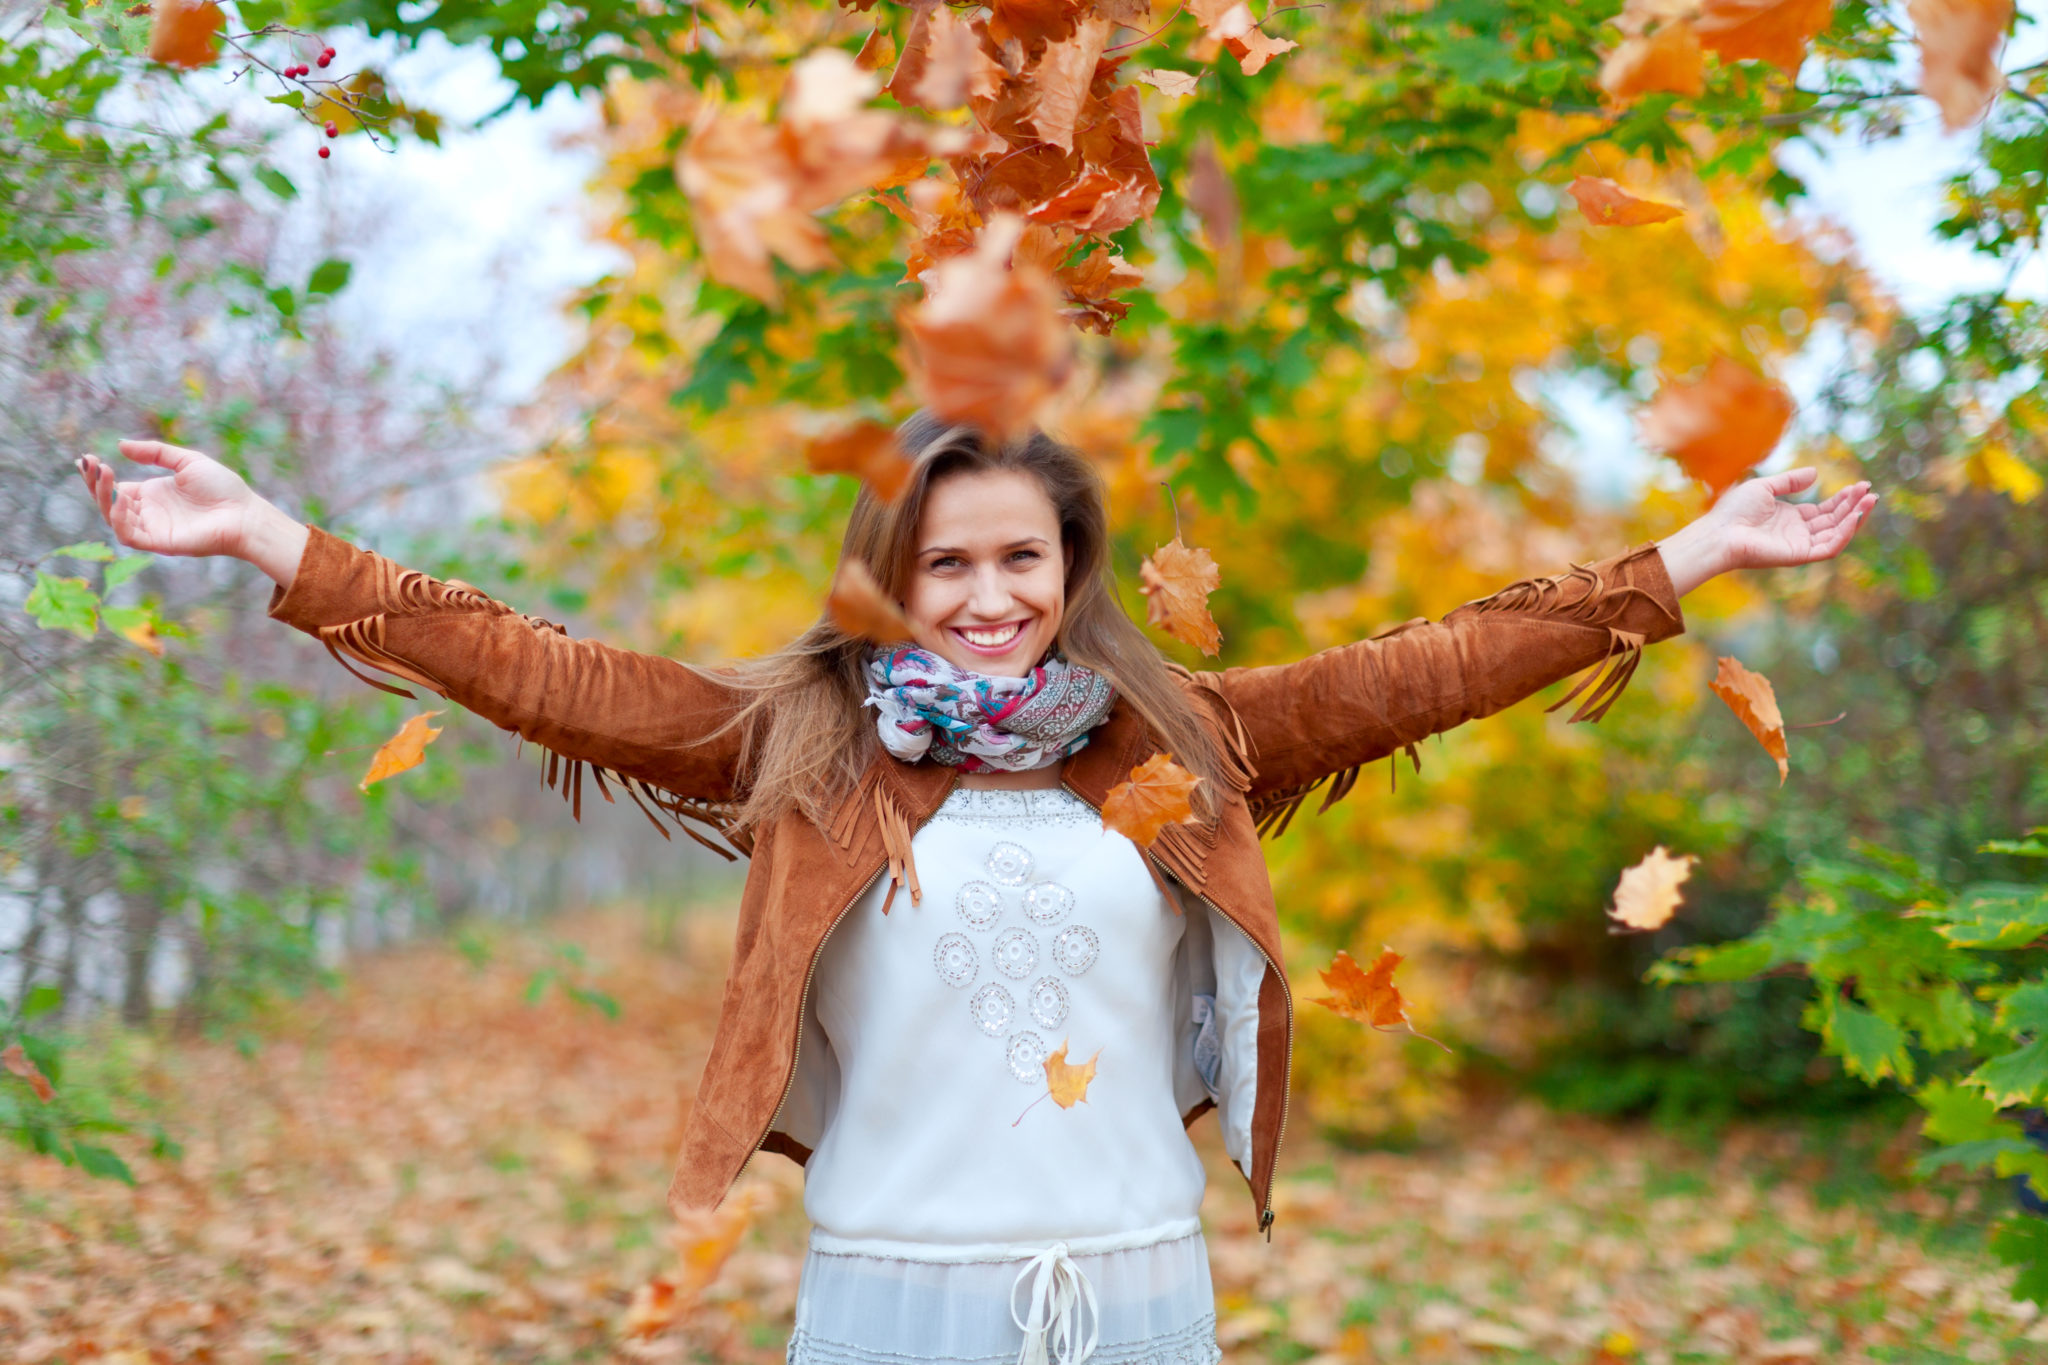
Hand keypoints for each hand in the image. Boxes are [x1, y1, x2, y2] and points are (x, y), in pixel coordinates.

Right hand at [73, 440, 307, 587]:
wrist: (245, 513)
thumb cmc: (223, 488)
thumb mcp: (187, 461)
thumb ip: (156, 453)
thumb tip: (120, 445)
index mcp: (152, 495)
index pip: (114, 488)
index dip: (98, 476)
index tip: (88, 458)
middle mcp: (148, 513)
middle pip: (108, 503)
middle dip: (95, 484)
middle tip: (91, 464)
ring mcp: (153, 528)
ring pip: (114, 519)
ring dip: (103, 498)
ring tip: (104, 474)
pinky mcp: (160, 543)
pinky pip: (130, 536)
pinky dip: (118, 519)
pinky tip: (119, 499)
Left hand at [1658, 468, 1877, 596]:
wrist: (1719, 532)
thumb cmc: (1733, 511)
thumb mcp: (1764, 487)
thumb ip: (1789, 481)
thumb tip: (1815, 473)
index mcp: (1790, 518)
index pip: (1825, 510)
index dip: (1844, 499)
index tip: (1860, 485)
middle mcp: (1798, 533)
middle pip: (1834, 520)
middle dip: (1854, 505)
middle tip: (1869, 490)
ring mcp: (1799, 545)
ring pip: (1836, 534)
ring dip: (1855, 518)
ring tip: (1869, 500)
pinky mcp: (1799, 556)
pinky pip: (1829, 548)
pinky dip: (1844, 534)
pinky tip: (1855, 517)